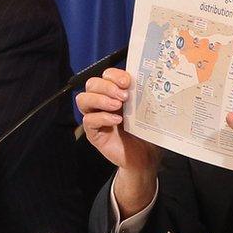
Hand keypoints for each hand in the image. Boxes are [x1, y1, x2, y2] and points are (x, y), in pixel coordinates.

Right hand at [77, 68, 160, 217]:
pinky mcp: (93, 133)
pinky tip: (117, 120)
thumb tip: (149, 81)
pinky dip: (102, 117)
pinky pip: (88, 120)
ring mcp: (96, 117)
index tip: (127, 82)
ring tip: (117, 106)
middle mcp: (102, 102)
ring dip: (100, 99)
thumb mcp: (147, 111)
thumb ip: (143, 96)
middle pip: (91, 84)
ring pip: (83, 99)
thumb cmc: (145, 132)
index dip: (114, 75)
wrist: (145, 158)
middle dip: (107, 86)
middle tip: (123, 96)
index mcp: (115, 93)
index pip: (106, 75)